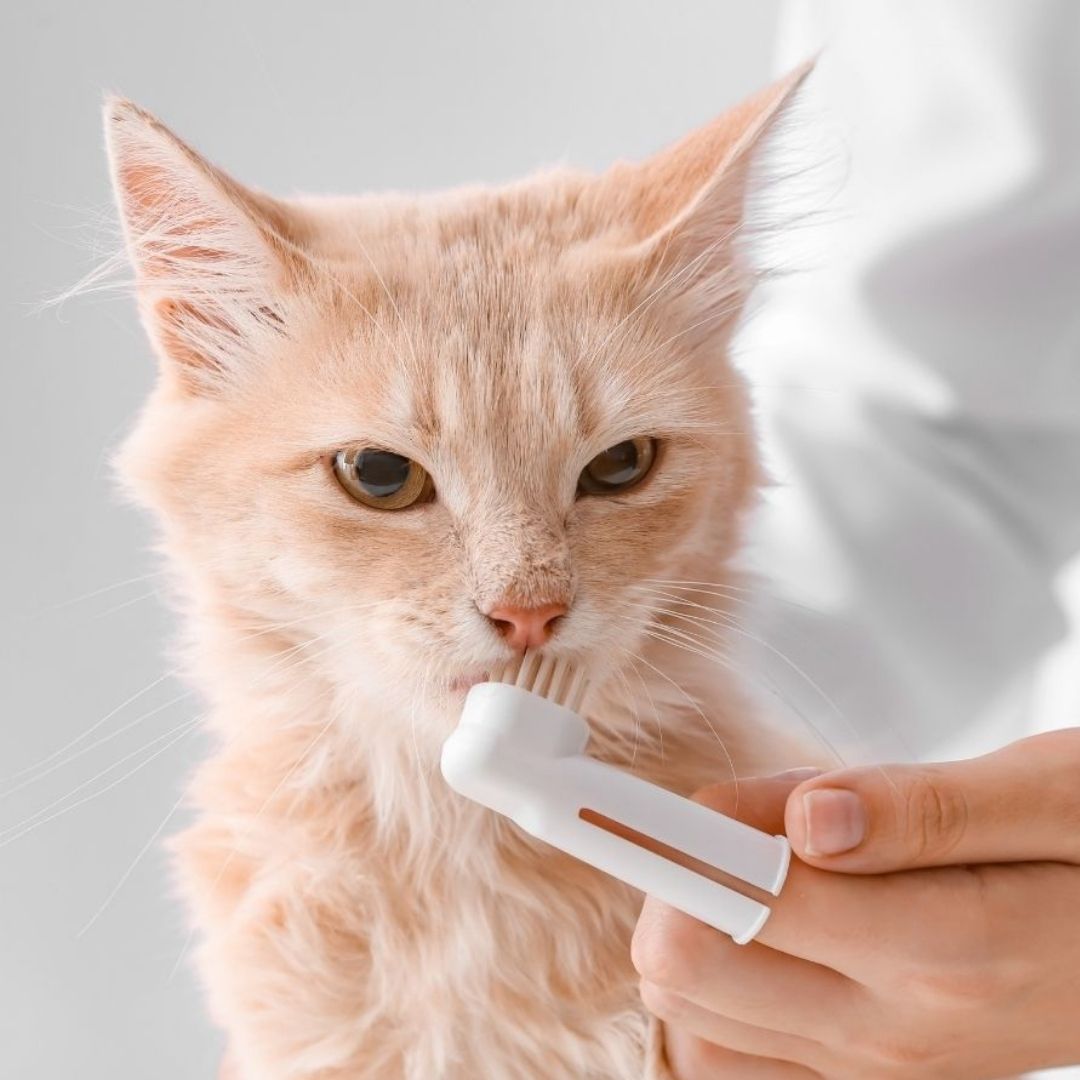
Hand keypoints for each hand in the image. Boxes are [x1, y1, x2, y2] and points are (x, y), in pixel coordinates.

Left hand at [632, 729, 1079, 1077]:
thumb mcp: (1047, 794)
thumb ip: (919, 808)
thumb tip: (804, 818)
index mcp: (943, 945)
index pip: (736, 896)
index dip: (661, 835)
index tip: (609, 792)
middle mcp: (897, 1030)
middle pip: (684, 965)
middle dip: (674, 875)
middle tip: (737, 819)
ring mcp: (877, 1069)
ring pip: (692, 1012)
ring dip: (695, 922)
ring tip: (771, 867)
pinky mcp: (867, 1079)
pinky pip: (735, 1052)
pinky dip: (719, 987)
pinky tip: (768, 930)